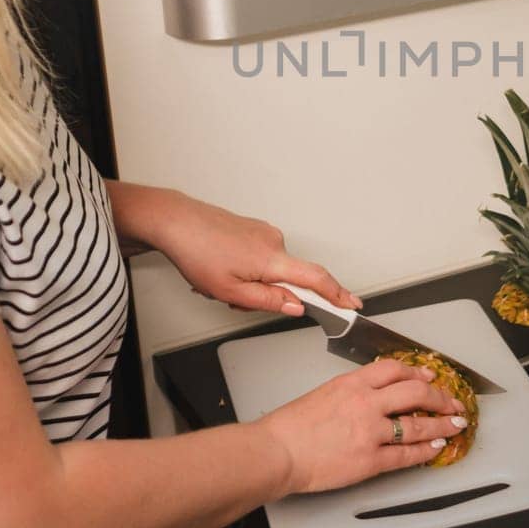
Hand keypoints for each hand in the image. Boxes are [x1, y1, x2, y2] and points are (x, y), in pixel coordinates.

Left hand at [122, 187, 360, 315]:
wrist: (176, 221)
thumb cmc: (197, 253)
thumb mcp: (230, 291)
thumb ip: (269, 301)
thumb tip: (297, 305)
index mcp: (272, 259)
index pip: (316, 279)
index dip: (337, 294)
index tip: (352, 305)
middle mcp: (274, 241)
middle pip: (289, 278)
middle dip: (269, 295)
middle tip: (235, 300)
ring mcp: (264, 233)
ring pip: (271, 270)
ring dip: (252, 283)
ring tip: (220, 281)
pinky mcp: (254, 229)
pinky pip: (261, 257)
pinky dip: (247, 270)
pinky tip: (221, 268)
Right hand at [257, 359, 467, 493]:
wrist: (278, 452)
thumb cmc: (291, 426)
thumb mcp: (324, 393)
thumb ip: (352, 392)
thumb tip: (375, 396)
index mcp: (352, 383)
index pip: (395, 369)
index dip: (418, 371)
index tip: (430, 375)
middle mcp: (366, 403)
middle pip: (415, 391)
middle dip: (439, 396)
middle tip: (451, 401)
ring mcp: (370, 431)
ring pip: (418, 423)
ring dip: (441, 424)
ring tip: (454, 424)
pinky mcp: (370, 460)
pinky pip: (406, 454)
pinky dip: (425, 450)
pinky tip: (435, 447)